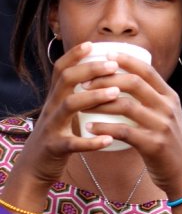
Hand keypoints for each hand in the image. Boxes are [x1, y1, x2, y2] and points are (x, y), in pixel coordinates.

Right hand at [16, 42, 123, 186]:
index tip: (93, 44)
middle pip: (66, 81)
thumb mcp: (64, 113)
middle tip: (113, 65)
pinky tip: (109, 139)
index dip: (75, 55)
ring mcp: (51, 127)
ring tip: (115, 94)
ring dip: (93, 98)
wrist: (34, 169)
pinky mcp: (54, 148)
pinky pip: (71, 143)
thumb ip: (79, 96)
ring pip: (69, 106)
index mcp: (56, 98)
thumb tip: (105, 78)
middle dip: (89, 70)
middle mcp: (51, 108)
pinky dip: (90, 141)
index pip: (62, 70)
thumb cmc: (58, 136)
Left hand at [80, 50, 181, 196]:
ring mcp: (162, 125)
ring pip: (126, 105)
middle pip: (134, 82)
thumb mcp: (167, 116)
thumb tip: (128, 85)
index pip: (147, 70)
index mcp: (170, 97)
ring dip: (100, 102)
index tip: (105, 55)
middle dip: (106, 79)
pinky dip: (104, 127)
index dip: (125, 60)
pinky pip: (124, 131)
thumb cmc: (170, 144)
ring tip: (82, 103)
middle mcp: (167, 107)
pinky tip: (89, 127)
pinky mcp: (153, 144)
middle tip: (86, 82)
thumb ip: (153, 101)